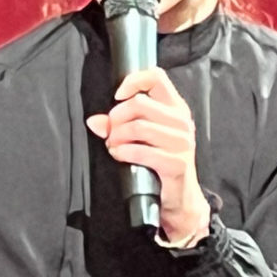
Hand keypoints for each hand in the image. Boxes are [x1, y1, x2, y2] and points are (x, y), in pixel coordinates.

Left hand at [87, 67, 209, 245]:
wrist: (178, 198)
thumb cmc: (158, 163)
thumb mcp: (141, 139)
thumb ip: (119, 124)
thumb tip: (94, 121)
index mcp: (176, 108)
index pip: (157, 77)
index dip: (133, 80)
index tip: (117, 95)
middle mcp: (182, 121)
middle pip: (140, 103)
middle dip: (116, 118)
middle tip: (111, 133)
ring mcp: (182, 142)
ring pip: (138, 126)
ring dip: (117, 137)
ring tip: (114, 146)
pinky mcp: (176, 163)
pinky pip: (141, 150)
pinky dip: (123, 152)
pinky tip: (119, 155)